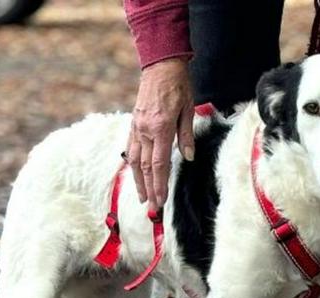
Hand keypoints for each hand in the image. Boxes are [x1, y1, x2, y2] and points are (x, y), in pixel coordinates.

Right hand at [126, 58, 194, 210]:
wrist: (160, 66)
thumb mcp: (189, 110)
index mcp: (161, 128)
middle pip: (145, 168)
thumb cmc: (178, 86)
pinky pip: (131, 149)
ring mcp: (137, 127)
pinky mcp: (134, 124)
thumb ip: (186, 136)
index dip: (159, 185)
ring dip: (138, 181)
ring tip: (142, 197)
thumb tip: (188, 157)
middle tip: (152, 208)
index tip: (160, 200)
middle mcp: (145, 130)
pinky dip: (132, 165)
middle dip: (149, 189)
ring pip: (135, 161)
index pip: (158, 164)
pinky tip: (135, 175)